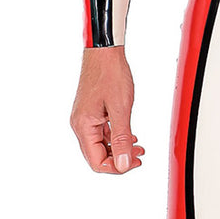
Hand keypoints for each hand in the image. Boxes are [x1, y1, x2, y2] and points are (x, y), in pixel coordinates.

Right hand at [70, 45, 144, 173]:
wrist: (104, 51)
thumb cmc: (110, 74)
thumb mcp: (121, 109)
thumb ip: (122, 139)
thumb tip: (124, 164)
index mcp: (83, 126)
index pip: (96, 162)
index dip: (117, 167)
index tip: (134, 162)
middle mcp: (80, 124)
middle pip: (96, 156)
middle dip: (119, 159)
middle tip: (139, 156)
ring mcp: (84, 118)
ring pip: (100, 145)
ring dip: (118, 149)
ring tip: (137, 147)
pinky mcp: (89, 112)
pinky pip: (101, 132)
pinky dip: (114, 138)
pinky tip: (128, 136)